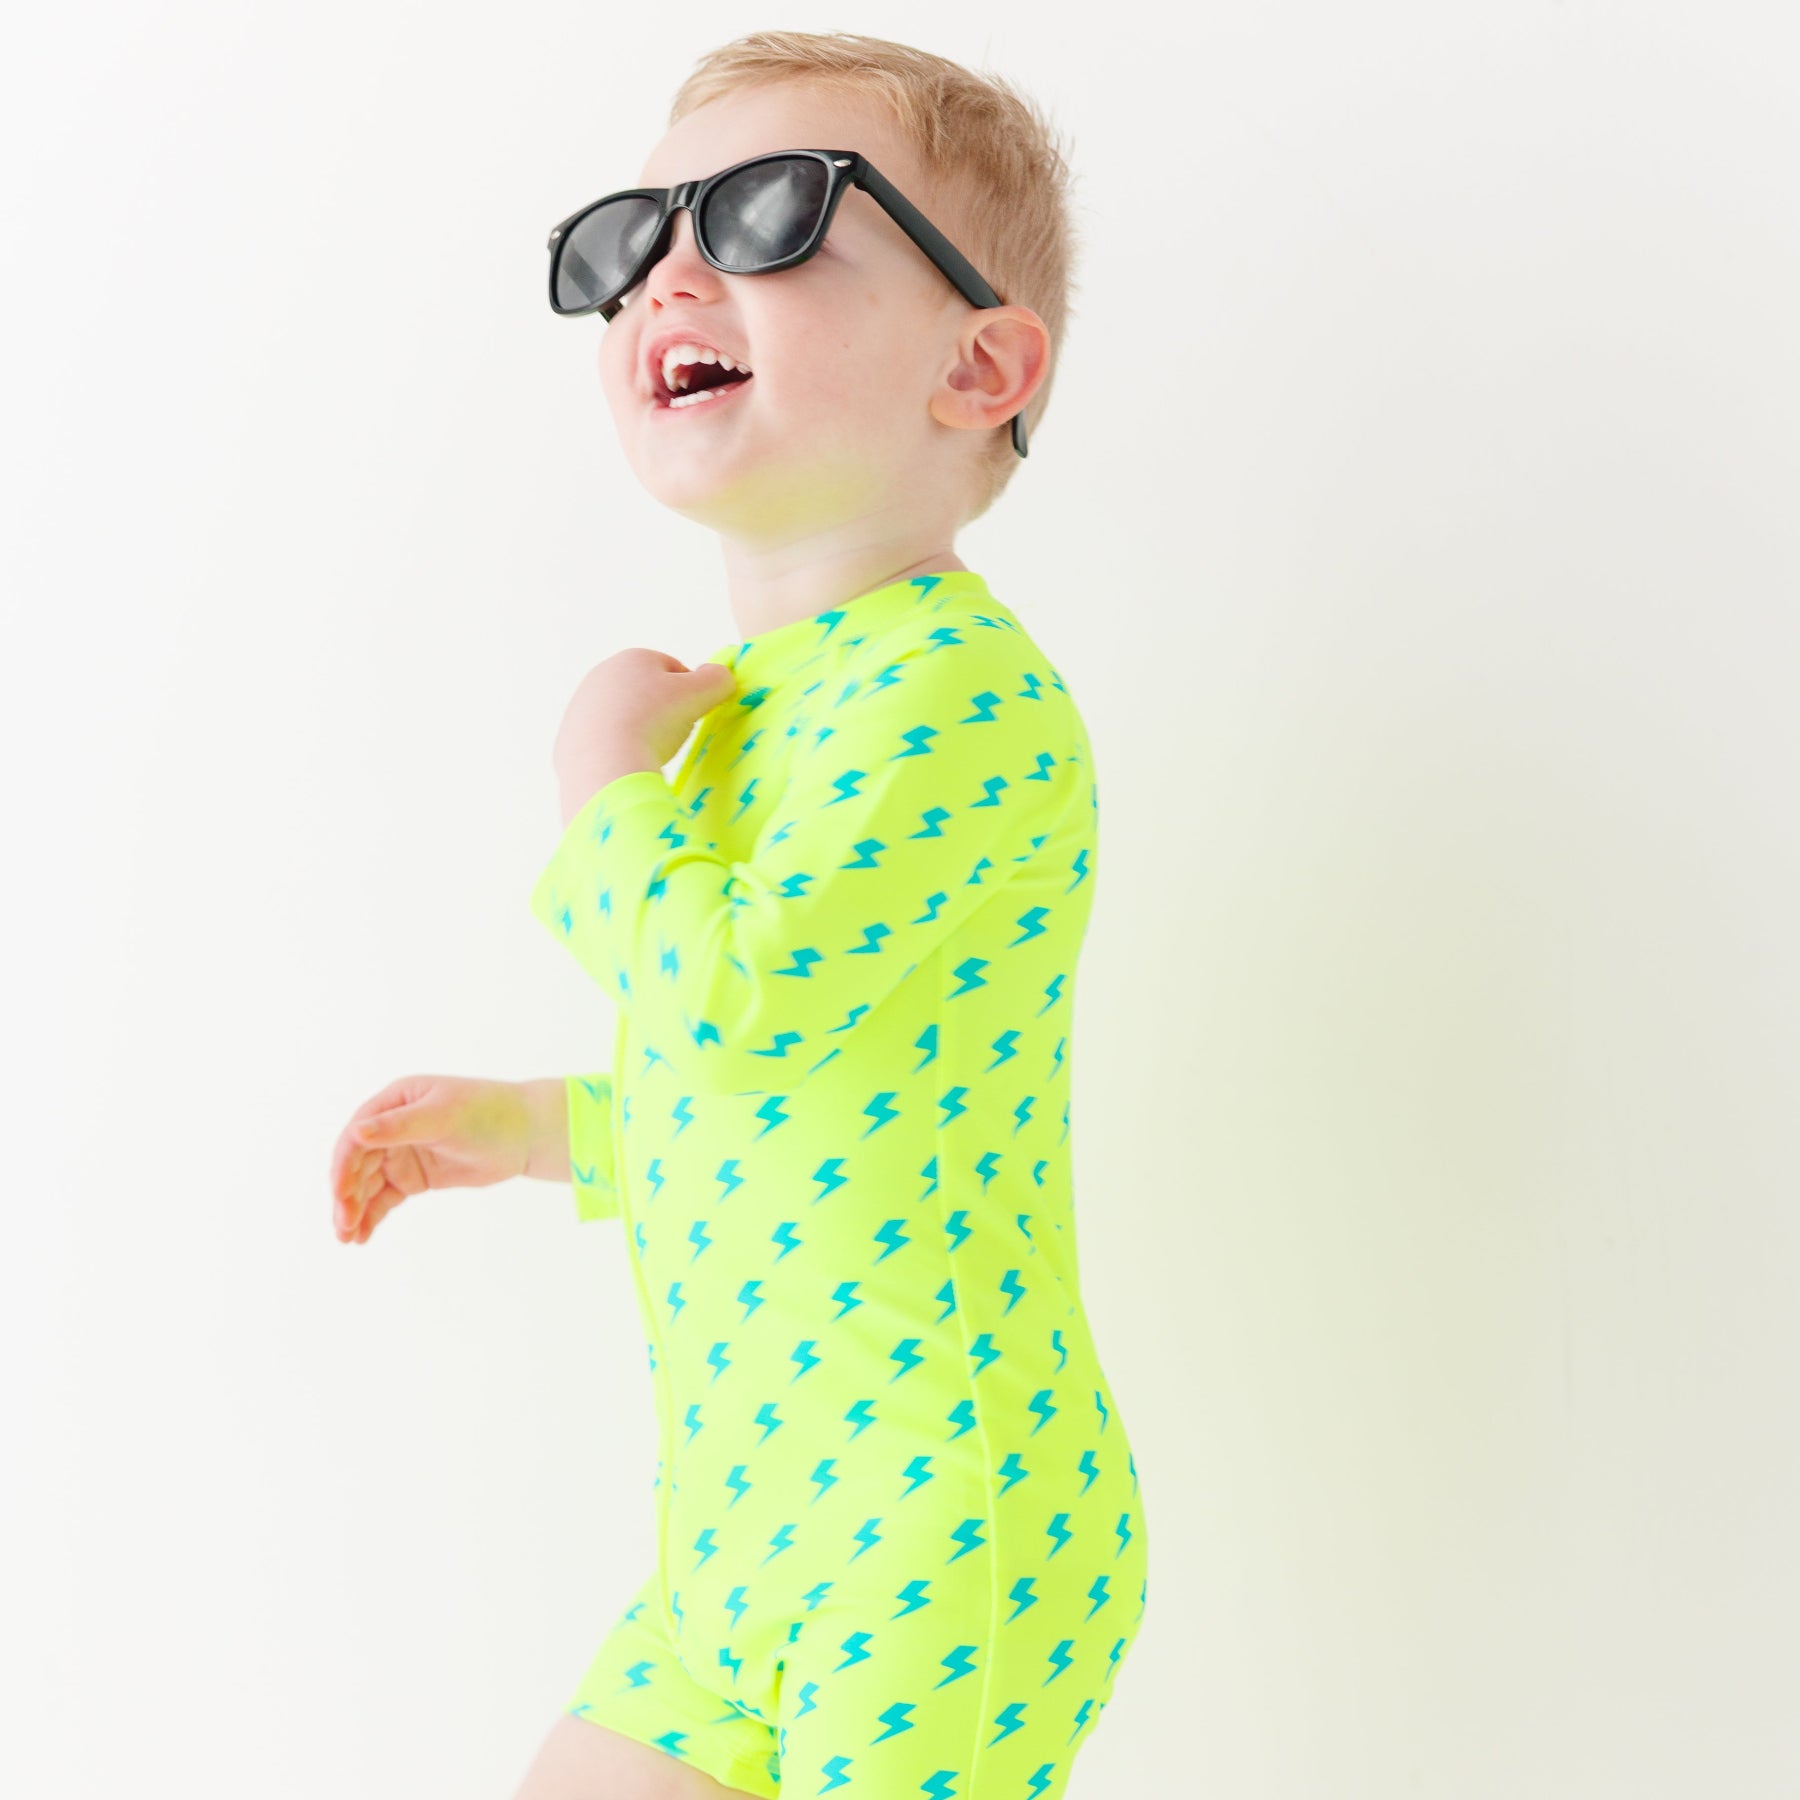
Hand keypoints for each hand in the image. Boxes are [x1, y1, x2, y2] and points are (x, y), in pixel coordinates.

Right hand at [329, 1075, 533, 1243]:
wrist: (525, 1133)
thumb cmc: (486, 1112)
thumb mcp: (443, 1116)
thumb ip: (400, 1126)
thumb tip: (357, 1132)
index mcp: (395, 1102)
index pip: (357, 1136)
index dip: (343, 1165)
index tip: (339, 1194)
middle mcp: (392, 1127)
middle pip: (357, 1164)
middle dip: (346, 1194)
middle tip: (343, 1225)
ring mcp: (403, 1153)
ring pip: (367, 1184)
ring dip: (355, 1209)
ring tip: (348, 1237)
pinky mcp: (415, 1177)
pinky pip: (385, 1198)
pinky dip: (372, 1215)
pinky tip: (362, 1235)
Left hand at [551, 648, 736, 823]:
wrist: (603, 763)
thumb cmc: (653, 722)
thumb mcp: (700, 694)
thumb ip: (718, 679)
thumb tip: (720, 675)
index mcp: (632, 658)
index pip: (673, 669)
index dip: (690, 692)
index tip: (694, 714)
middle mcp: (601, 676)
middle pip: (645, 692)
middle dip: (662, 711)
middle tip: (674, 735)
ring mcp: (581, 707)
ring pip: (623, 717)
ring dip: (639, 731)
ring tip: (650, 752)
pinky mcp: (568, 738)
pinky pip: (603, 742)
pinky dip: (618, 750)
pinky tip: (627, 763)